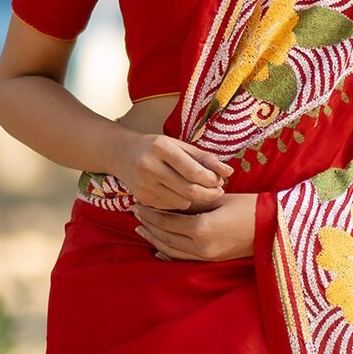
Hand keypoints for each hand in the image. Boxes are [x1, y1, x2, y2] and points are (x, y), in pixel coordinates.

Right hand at [114, 130, 231, 212]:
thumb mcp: (180, 146)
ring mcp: (143, 184)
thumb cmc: (159, 148)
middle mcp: (149, 166)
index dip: (212, 179)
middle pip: (189, 190)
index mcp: (161, 147)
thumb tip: (229, 172)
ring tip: (201, 190)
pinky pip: (171, 207)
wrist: (123, 154)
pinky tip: (183, 193)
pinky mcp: (142, 198)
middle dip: (209, 193)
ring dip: (196, 199)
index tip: (220, 180)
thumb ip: (205, 158)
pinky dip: (182, 202)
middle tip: (218, 191)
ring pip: (181, 202)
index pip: (194, 171)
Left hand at [135, 192, 256, 261]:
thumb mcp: (218, 200)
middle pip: (165, 237)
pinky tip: (158, 249)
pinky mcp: (212, 260)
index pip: (167, 221)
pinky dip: (168, 254)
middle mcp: (201, 246)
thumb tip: (169, 202)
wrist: (274, 227)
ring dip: (155, 240)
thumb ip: (192, 203)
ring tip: (141, 230)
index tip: (137, 205)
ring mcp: (206, 256)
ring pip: (171, 250)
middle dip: (148, 226)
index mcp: (201, 228)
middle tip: (135, 215)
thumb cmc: (248, 207)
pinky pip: (183, 260)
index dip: (150, 213)